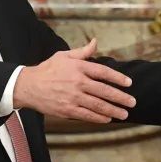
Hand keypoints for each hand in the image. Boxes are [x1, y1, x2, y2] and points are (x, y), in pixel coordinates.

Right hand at [14, 38, 135, 122]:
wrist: (28, 86)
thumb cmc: (48, 69)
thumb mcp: (64, 56)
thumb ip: (82, 52)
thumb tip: (95, 42)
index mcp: (78, 67)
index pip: (103, 72)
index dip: (118, 78)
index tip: (129, 83)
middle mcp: (77, 82)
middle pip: (104, 91)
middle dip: (120, 97)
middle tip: (132, 102)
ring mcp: (72, 97)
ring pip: (98, 105)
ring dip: (113, 110)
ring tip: (124, 114)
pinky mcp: (67, 110)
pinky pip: (86, 115)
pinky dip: (99, 118)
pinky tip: (108, 119)